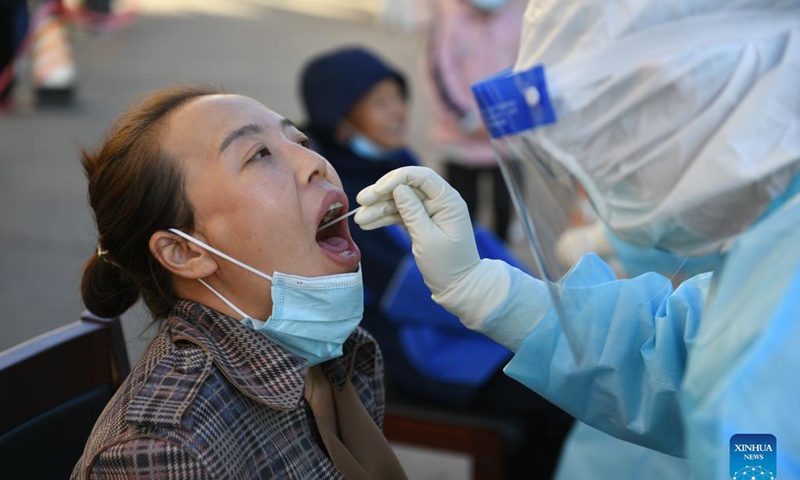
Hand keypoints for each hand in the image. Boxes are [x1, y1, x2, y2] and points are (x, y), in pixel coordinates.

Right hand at [355, 166, 479, 296]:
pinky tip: (367, 223)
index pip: (421, 177)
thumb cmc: (448, 265)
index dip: (396, 179)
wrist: (458, 287)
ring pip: (399, 201)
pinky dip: (384, 218)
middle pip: (406, 187)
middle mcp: (439, 201)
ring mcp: (428, 211)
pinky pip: (400, 214)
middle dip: (382, 193)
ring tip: (359, 219)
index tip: (377, 191)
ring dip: (378, 208)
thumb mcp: (428, 239)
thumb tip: (398, 188)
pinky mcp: (420, 222)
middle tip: (360, 201)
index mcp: (448, 200)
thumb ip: (412, 212)